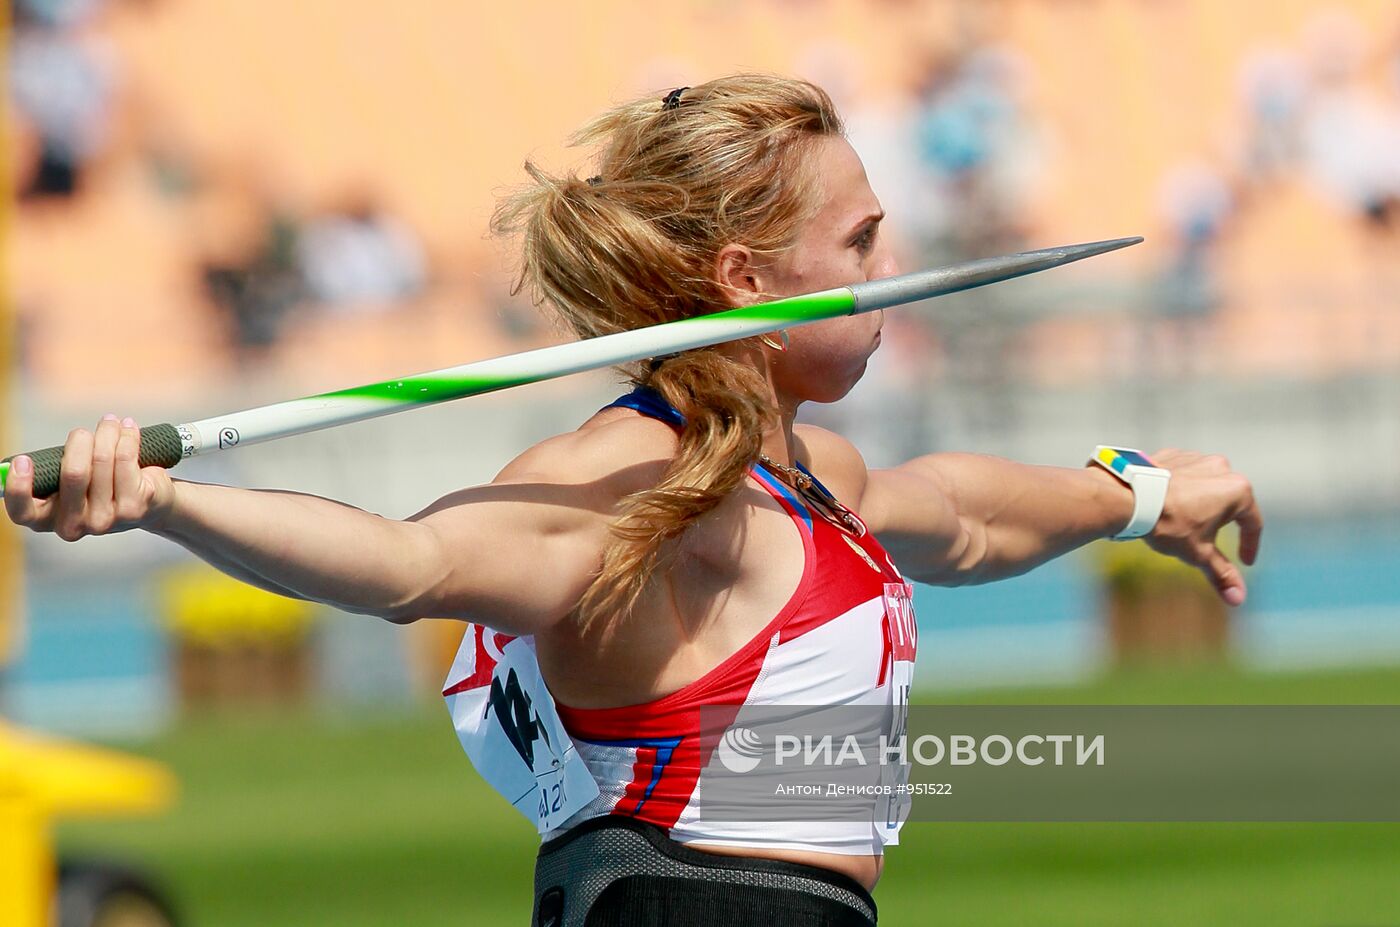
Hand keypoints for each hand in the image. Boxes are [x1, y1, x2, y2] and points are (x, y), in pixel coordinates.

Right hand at [4, 415, 175, 539]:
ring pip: (103, 460)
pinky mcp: (133, 508)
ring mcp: (106, 520)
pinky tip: (129, 428)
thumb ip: (52, 473)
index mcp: (49, 520)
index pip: (23, 513)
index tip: (22, 460)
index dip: (18, 487)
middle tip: (83, 431)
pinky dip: (127, 437)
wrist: (153, 505)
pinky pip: (126, 459)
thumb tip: (24, 459)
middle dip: (80, 440)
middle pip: (73, 473)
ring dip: (107, 432)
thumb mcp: (71, 484)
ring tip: (111, 423)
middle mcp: (75, 525)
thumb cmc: (101, 487)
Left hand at [1141, 448, 1261, 606]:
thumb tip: (1238, 599)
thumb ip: (1222, 573)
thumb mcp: (1199, 553)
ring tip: (1184, 523)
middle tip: (1210, 540)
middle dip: (1222, 524)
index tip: (1245, 561)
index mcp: (1238, 490)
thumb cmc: (1168, 524)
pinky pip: (1184, 475)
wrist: (1128, 497)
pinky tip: (1167, 505)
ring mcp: (1196, 457)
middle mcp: (1222, 468)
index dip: (1250, 545)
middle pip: (1229, 502)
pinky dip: (1180, 490)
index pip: (1253, 523)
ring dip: (1200, 504)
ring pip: (1206, 486)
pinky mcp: (1173, 454)